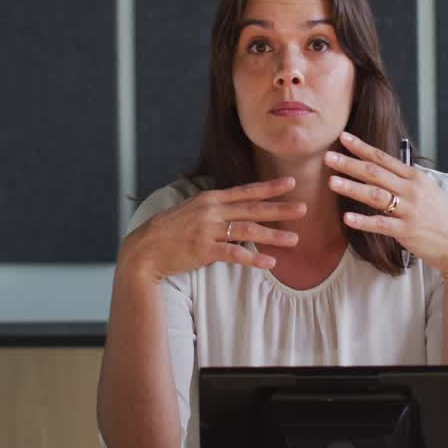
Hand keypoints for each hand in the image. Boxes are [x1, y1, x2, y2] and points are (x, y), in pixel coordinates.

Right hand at [121, 177, 306, 281]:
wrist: (145, 248)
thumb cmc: (169, 230)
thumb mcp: (192, 210)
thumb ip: (215, 208)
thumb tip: (237, 208)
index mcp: (210, 199)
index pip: (245, 191)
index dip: (269, 188)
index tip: (290, 184)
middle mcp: (211, 211)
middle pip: (252, 209)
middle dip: (279, 209)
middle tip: (303, 209)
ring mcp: (207, 230)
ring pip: (247, 231)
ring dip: (272, 235)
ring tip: (293, 239)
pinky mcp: (204, 250)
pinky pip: (234, 254)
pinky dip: (253, 259)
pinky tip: (269, 263)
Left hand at [325, 131, 447, 276]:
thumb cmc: (440, 216)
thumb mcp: (426, 190)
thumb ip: (404, 179)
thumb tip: (382, 166)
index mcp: (415, 177)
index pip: (383, 158)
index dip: (361, 148)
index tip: (343, 137)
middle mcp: (411, 190)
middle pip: (375, 173)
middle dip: (350, 164)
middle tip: (328, 157)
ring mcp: (409, 210)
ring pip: (375, 195)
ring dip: (352, 188)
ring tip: (331, 182)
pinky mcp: (406, 231)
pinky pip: (380, 224)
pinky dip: (363, 221)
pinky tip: (347, 217)